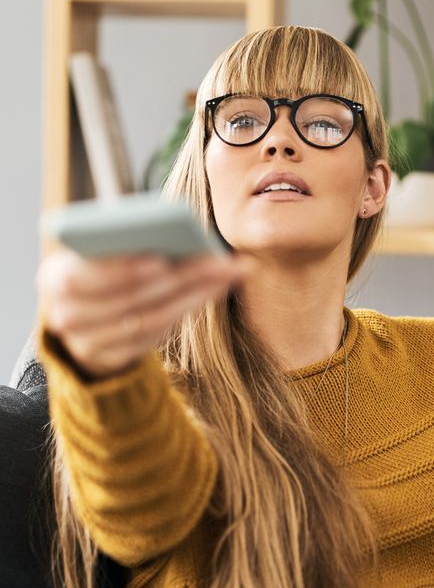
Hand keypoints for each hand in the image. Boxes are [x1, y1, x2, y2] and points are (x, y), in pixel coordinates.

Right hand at [37, 246, 252, 379]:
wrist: (82, 320)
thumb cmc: (98, 271)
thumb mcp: (97, 253)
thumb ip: (120, 242)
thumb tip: (175, 229)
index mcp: (53, 277)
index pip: (84, 276)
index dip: (123, 270)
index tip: (160, 259)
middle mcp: (65, 314)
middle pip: (128, 298)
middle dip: (178, 277)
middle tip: (217, 261)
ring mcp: (87, 342)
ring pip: (148, 319)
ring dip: (193, 294)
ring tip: (226, 272)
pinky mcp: (111, 358)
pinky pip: (155, 336)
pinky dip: (187, 310)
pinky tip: (213, 290)